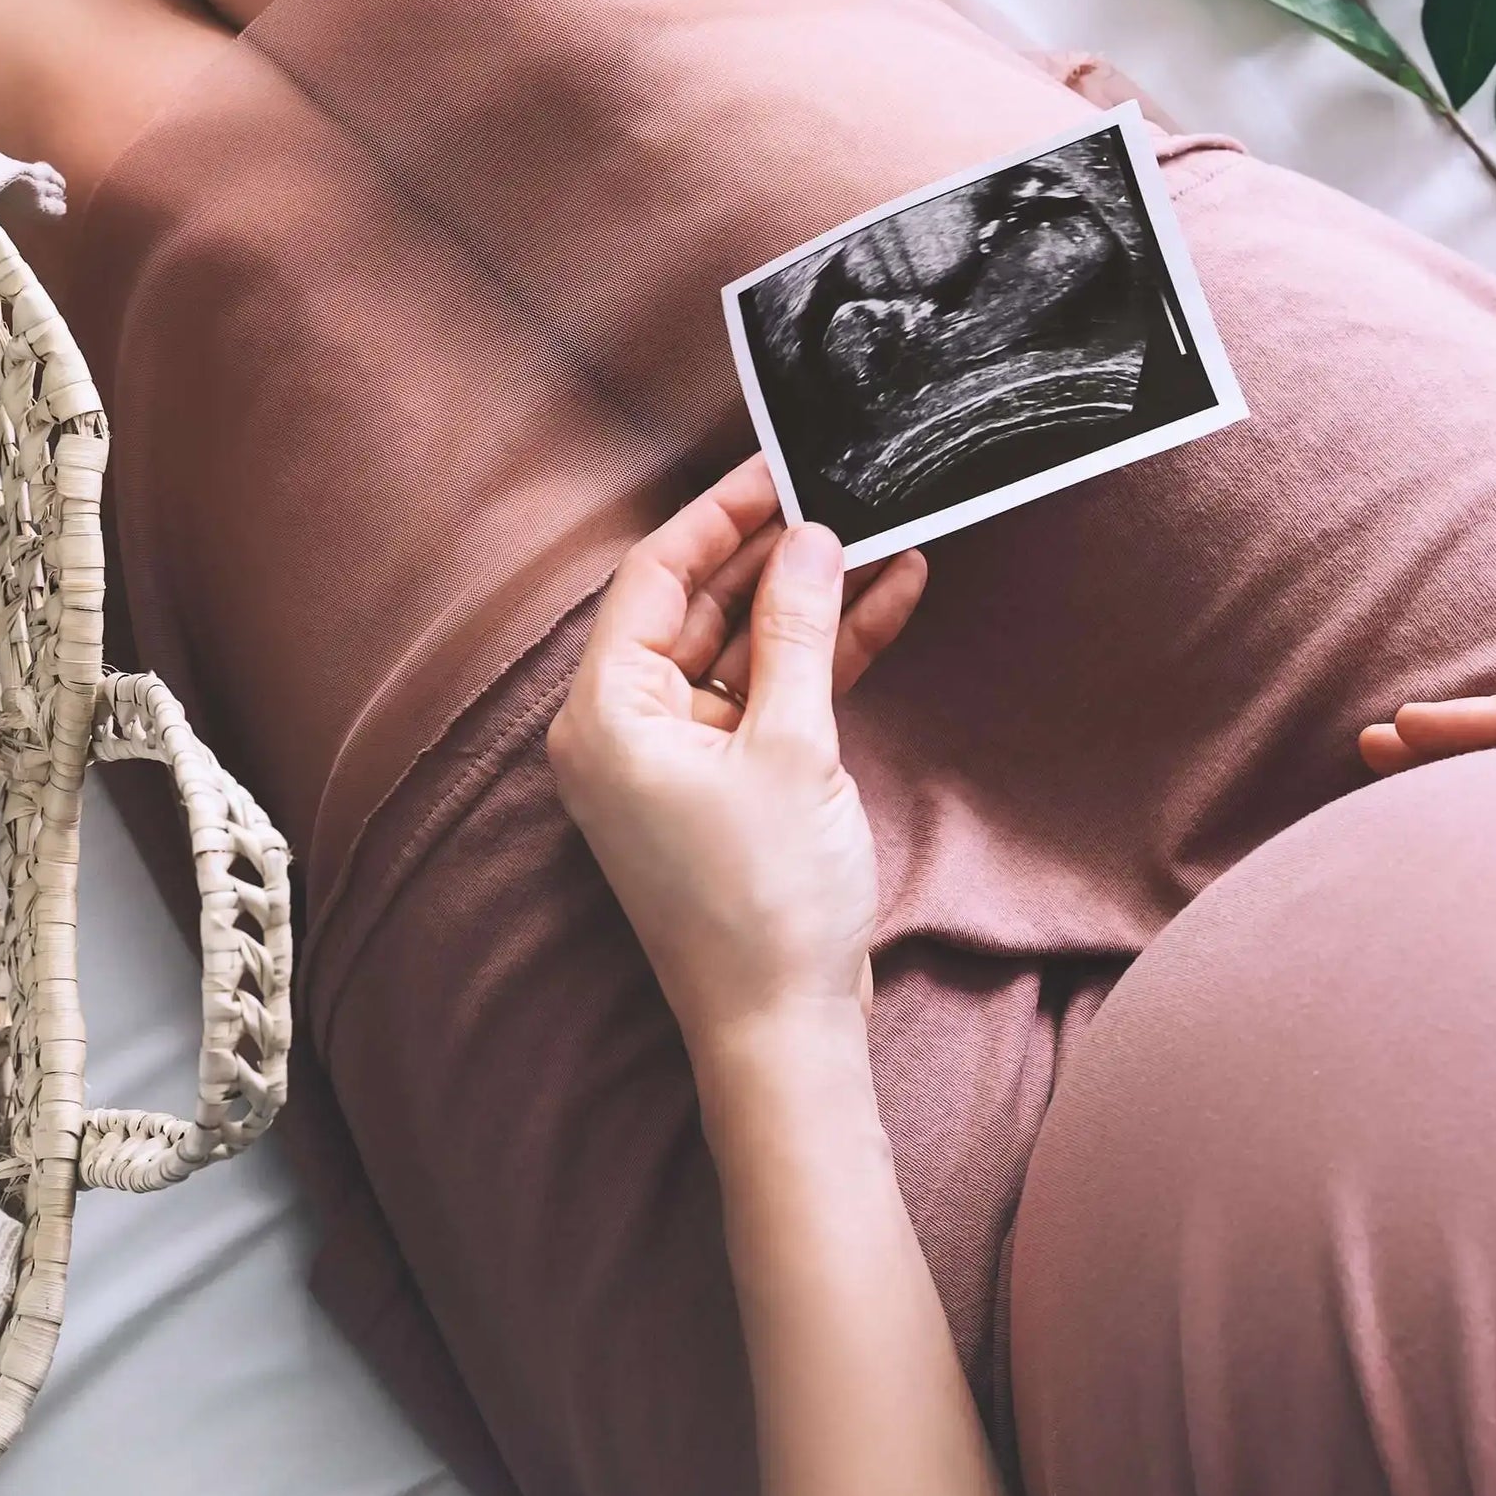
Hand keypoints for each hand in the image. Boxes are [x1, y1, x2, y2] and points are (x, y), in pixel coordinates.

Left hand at [549, 457, 929, 1059]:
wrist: (783, 1029)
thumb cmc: (766, 903)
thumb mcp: (791, 747)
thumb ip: (797, 632)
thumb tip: (807, 540)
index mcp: (606, 713)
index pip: (653, 578)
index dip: (718, 516)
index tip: (778, 466)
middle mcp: (625, 730)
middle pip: (697, 607)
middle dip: (772, 553)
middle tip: (840, 492)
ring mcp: (675, 761)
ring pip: (742, 648)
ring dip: (810, 601)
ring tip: (882, 538)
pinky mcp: (724, 787)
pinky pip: (767, 698)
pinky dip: (821, 658)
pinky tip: (889, 603)